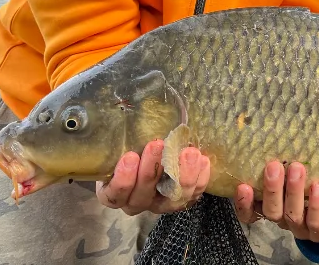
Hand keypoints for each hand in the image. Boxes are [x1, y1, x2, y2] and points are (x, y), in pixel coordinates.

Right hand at [96, 139, 210, 214]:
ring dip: (181, 176)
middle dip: (151, 170)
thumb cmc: (131, 147)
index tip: (130, 156)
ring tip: (188, 152)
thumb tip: (128, 114)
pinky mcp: (181, 201)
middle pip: (142, 195)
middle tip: (157, 144)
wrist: (153, 151)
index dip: (123, 179)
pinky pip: (192, 196)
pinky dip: (199, 179)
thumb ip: (122, 139)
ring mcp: (160, 204)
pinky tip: (203, 160)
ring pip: (171, 200)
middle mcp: (136, 202)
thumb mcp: (122, 144)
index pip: (115, 194)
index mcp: (115, 193)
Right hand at [234, 161, 318, 242]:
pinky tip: (317, 186)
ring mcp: (302, 228)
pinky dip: (315, 204)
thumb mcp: (294, 171)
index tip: (242, 185)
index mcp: (272, 206)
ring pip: (292, 215)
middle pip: (271, 211)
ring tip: (297, 168)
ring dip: (293, 192)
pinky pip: (315, 222)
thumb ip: (283, 161)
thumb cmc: (311, 180)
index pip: (250, 213)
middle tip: (273, 166)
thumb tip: (274, 131)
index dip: (244, 203)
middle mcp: (283, 219)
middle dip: (272, 189)